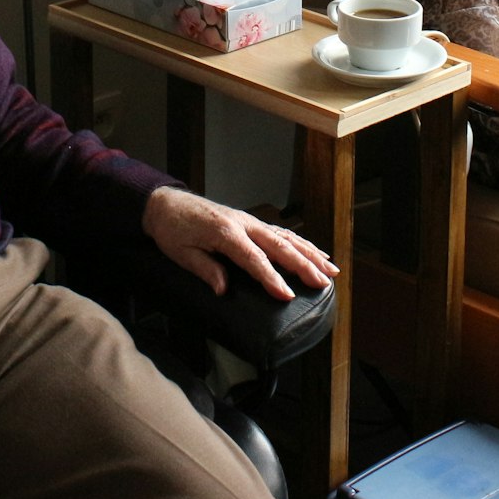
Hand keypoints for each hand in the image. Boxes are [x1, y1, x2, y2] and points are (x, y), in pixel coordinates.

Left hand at [141, 186, 337, 299]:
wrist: (167, 204)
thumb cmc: (172, 229)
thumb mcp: (181, 253)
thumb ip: (204, 269)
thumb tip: (223, 289)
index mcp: (225, 232)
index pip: (254, 258)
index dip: (271, 277)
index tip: (287, 294)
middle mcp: (243, 224)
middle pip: (279, 245)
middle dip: (303, 265)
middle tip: (322, 283)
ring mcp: (250, 221)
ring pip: (286, 237)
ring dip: (310, 253)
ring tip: (331, 270)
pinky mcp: (251, 222)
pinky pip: (281, 233)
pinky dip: (301, 243)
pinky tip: (316, 253)